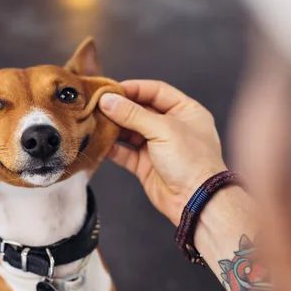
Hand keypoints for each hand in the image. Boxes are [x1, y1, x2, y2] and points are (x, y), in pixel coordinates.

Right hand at [99, 80, 226, 225]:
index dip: (134, 89)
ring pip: (130, 131)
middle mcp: (172, 127)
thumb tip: (107, 100)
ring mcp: (158, 146)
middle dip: (119, 108)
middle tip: (98, 104)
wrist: (195, 201)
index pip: (156, 91)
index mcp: (186, 111)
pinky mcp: (145, 165)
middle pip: (140, 110)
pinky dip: (112, 147)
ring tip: (95, 121)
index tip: (111, 89)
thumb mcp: (163, 129)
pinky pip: (125, 152)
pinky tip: (99, 141)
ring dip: (113, 127)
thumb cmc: (192, 162)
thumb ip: (132, 114)